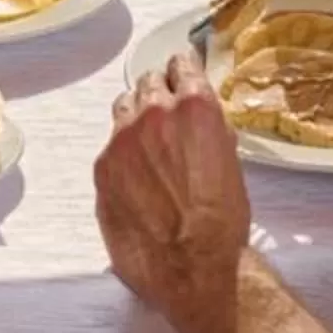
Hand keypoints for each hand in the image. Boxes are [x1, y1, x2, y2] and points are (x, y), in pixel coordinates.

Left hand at [96, 49, 252, 332]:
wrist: (194, 268)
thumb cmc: (222, 222)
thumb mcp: (230, 162)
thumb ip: (209, 130)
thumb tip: (200, 122)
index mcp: (193, 107)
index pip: (180, 64)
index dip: (183, 70)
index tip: (182, 74)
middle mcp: (153, 114)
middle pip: (148, 83)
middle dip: (159, 94)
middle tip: (168, 115)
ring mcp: (122, 140)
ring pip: (123, 109)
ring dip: (136, 118)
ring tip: (149, 144)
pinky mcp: (102, 169)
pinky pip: (110, 148)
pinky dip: (122, 155)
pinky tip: (137, 178)